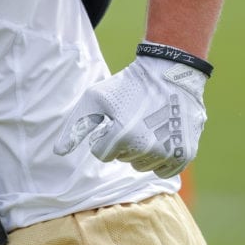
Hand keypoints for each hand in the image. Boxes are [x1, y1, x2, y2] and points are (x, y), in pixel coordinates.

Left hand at [52, 54, 207, 178]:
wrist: (168, 72)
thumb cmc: (127, 85)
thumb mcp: (95, 99)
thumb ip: (75, 128)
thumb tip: (58, 153)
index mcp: (121, 135)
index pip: (102, 154)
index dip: (104, 136)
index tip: (114, 120)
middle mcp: (146, 147)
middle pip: (123, 160)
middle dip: (124, 143)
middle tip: (133, 118)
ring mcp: (169, 152)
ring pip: (143, 166)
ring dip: (141, 151)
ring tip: (148, 125)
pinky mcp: (186, 154)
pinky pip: (165, 171)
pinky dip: (161, 159)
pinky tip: (161, 137)